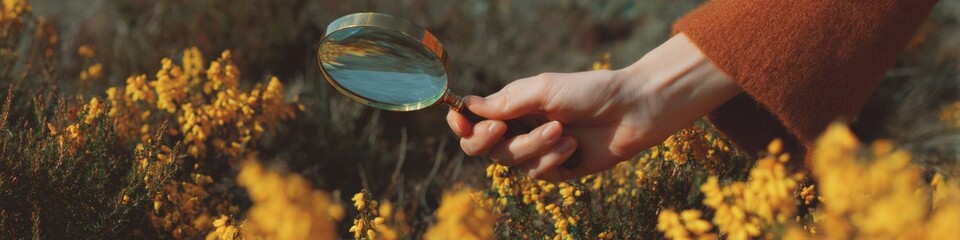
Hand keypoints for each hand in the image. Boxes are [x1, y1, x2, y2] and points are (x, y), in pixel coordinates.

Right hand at [447, 33, 741, 181]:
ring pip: (512, 161)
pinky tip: (574, 145)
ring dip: (534, 146)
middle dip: (488, 140)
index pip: (475, 120)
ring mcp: (538, 151)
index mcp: (514, 106)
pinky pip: (538, 173)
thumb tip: (470, 107)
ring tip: (563, 130)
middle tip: (499, 128)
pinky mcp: (557, 170)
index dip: (462, 123)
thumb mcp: (542, 89)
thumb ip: (506, 102)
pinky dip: (553, 158)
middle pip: (483, 147)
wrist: (631, 110)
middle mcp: (521, 128)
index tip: (458, 120)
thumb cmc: (589, 91)